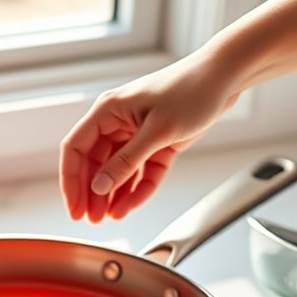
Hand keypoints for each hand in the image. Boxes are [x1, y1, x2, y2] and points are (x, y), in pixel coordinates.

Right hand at [60, 53, 240, 222]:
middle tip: (92, 218)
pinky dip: (137, 189)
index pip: (76, 149)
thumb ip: (126, 162)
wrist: (225, 78)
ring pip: (117, 171)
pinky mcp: (157, 144)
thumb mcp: (157, 131)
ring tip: (109, 217)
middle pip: (94, 164)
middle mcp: (118, 123)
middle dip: (92, 193)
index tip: (74, 207)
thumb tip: (99, 186)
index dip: (71, 181)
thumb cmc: (191, 89)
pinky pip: (141, 172)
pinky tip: (130, 205)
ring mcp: (137, 134)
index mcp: (108, 111)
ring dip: (112, 195)